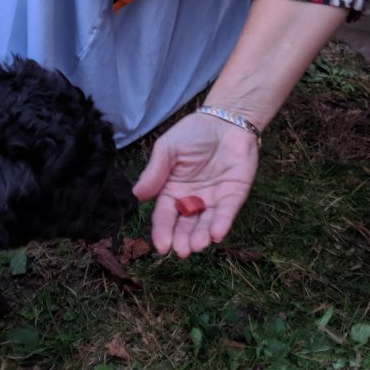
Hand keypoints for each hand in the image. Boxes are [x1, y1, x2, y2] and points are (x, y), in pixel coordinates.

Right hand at [132, 113, 258, 257]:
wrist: (224, 119)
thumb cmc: (192, 133)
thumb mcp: (167, 149)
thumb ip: (154, 172)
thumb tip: (136, 195)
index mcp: (172, 191)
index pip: (165, 216)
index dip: (162, 231)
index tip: (161, 246)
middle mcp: (192, 200)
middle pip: (185, 225)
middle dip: (183, 239)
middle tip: (182, 250)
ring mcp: (213, 199)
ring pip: (206, 223)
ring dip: (202, 236)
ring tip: (198, 245)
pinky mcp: (234, 195)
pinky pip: (227, 212)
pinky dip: (222, 223)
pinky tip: (216, 234)